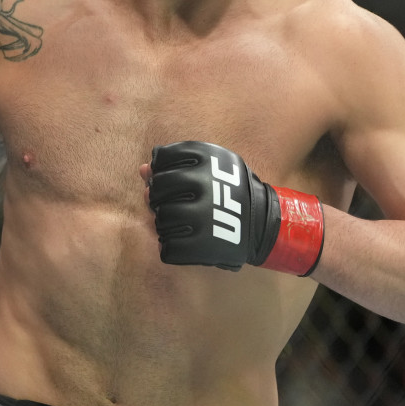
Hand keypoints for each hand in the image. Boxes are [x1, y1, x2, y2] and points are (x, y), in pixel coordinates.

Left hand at [145, 140, 323, 275]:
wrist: (262, 224)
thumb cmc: (228, 192)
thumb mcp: (207, 170)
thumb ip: (173, 168)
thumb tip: (142, 170)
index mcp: (208, 158)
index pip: (162, 160)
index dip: (161, 174)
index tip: (173, 183)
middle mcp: (205, 184)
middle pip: (157, 190)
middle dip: (159, 200)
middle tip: (174, 206)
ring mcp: (204, 215)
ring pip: (160, 219)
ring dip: (165, 224)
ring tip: (182, 224)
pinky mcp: (204, 244)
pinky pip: (168, 247)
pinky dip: (171, 247)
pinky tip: (185, 242)